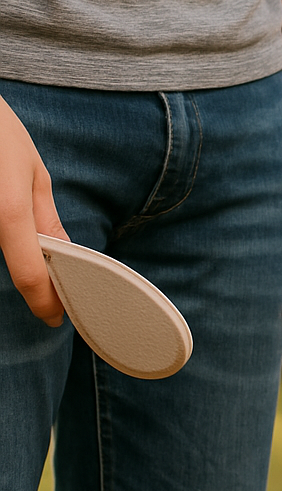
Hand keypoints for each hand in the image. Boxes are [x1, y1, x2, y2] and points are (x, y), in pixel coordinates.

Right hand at [0, 94, 68, 324]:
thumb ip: (45, 220)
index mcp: (9, 212)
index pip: (30, 276)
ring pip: (2, 251)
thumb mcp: (31, 172)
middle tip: (51, 287)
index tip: (55, 318)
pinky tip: (11, 230)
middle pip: (10, 266)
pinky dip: (5, 242)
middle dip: (33, 280)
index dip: (45, 303)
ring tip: (40, 263)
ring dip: (16, 260)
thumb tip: (66, 257)